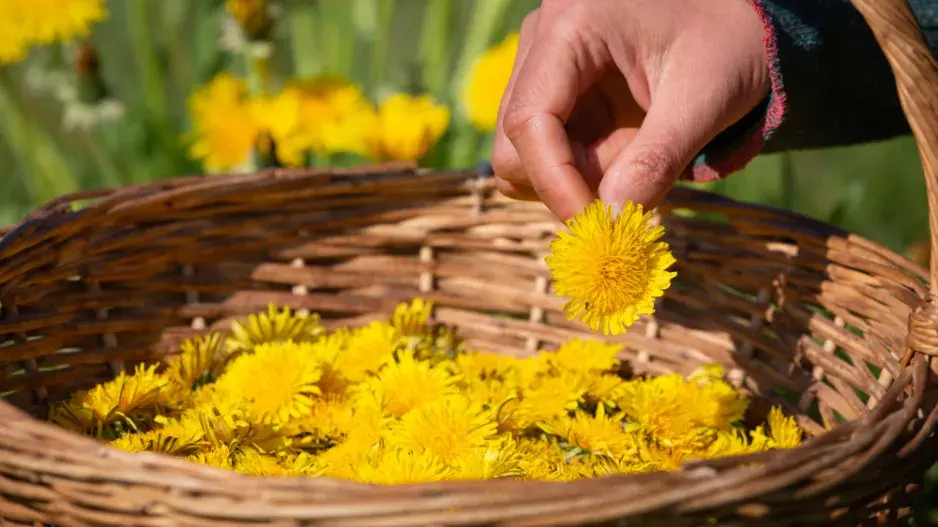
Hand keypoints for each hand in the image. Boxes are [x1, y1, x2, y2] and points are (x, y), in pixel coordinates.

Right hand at [491, 0, 769, 219]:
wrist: (738, 28)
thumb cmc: (729, 48)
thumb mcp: (704, 101)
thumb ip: (655, 161)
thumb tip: (609, 219)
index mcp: (573, 24)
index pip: (530, 118)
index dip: (554, 181)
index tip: (592, 226)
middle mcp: (543, 36)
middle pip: (514, 137)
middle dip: (562, 181)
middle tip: (622, 196)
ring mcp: (541, 61)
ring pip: (522, 150)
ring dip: (574, 176)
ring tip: (636, 154)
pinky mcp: (551, 87)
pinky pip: (543, 148)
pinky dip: (580, 168)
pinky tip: (624, 149)